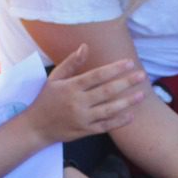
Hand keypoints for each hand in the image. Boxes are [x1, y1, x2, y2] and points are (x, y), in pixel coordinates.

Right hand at [26, 44, 144, 141]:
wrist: (36, 127)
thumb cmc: (46, 99)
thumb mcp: (54, 79)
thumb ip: (70, 63)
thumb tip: (85, 46)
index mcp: (71, 87)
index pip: (96, 76)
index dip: (114, 69)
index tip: (129, 63)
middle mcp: (78, 103)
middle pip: (106, 92)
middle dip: (126, 83)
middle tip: (142, 75)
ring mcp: (82, 119)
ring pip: (109, 110)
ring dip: (127, 102)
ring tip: (142, 94)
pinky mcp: (85, 131)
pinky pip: (105, 126)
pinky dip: (119, 121)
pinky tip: (131, 115)